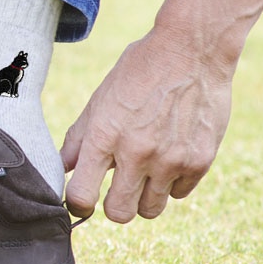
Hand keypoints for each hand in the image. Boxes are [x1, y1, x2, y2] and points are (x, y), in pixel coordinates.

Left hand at [61, 0, 262, 222]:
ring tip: (145, 170)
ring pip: (150, 210)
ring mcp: (170, 160)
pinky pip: (179, 193)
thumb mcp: (100, 99)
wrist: (192, 50)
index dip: (77, 204)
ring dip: (144, 196)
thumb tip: (62, 168)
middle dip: (113, 205)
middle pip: (118, 213)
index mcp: (104, 136)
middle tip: (116, 187)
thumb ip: (79, 138)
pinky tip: (171, 154)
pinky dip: (172, 182)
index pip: (81, 196)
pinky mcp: (199, 161)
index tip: (82, 200)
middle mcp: (136, 153)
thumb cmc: (139, 71)